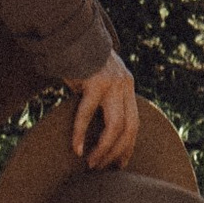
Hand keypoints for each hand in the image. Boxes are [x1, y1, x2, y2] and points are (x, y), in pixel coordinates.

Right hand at [67, 50, 138, 170]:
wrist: (69, 33)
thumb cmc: (79, 62)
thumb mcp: (98, 80)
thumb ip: (103, 99)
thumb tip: (97, 129)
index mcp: (127, 86)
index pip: (134, 124)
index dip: (128, 146)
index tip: (119, 165)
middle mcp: (124, 85)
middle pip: (128, 128)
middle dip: (116, 153)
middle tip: (102, 169)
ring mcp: (111, 82)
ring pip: (115, 125)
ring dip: (103, 149)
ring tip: (91, 163)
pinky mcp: (94, 81)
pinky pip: (88, 113)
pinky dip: (81, 133)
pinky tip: (77, 147)